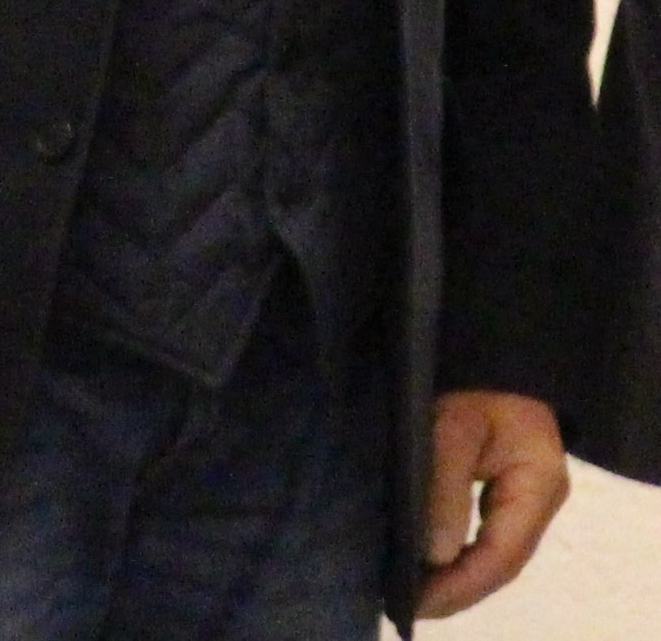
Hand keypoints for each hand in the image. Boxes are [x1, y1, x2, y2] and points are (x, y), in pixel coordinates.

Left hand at [419, 390, 568, 616]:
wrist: (483, 339)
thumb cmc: (468, 375)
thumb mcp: (452, 424)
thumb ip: (445, 487)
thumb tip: (435, 555)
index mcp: (539, 483)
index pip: (503, 554)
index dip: (461, 586)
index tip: (418, 603)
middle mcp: (539, 497)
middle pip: (501, 560)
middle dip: (456, 589)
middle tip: (406, 606)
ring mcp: (525, 493)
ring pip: (493, 550)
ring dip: (454, 575)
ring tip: (410, 594)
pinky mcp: (505, 484)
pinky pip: (485, 531)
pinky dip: (456, 550)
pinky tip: (425, 562)